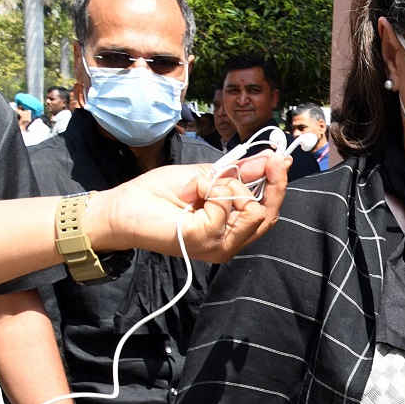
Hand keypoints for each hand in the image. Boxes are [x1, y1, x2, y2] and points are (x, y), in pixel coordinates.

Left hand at [88, 152, 288, 264]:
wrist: (123, 208)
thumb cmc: (157, 195)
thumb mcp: (205, 176)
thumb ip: (237, 173)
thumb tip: (270, 159)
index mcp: (229, 229)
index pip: (266, 213)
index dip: (278, 186)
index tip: (282, 158)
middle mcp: (228, 242)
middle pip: (268, 215)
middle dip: (272, 183)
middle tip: (271, 158)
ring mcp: (218, 245)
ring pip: (252, 210)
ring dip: (227, 185)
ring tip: (199, 185)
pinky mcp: (205, 239)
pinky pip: (224, 203)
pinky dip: (207, 187)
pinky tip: (189, 191)